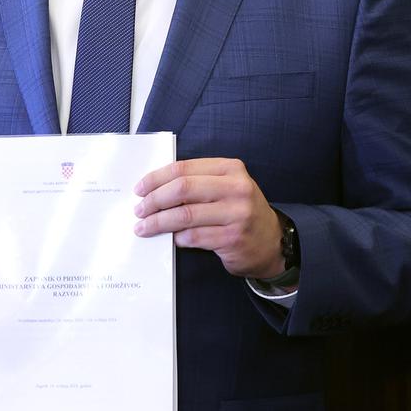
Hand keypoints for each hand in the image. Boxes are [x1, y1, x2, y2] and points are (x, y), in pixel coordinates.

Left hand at [133, 158, 284, 277]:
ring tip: (144, 227)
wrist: (271, 242)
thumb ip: (198, 182)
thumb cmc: (240, 213)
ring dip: (158, 222)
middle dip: (154, 200)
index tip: (140, 189)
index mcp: (231, 169)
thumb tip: (155, 188)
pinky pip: (194, 237)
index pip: (184, 168)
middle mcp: (237, 188)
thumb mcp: (226, 188)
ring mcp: (237, 214)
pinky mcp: (233, 238)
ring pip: (185, 215)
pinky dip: (177, 238)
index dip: (156, 178)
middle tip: (139, 210)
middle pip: (183, 189)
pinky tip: (170, 238)